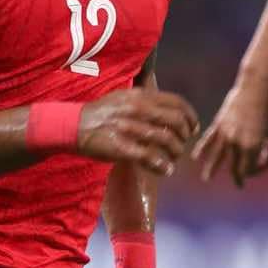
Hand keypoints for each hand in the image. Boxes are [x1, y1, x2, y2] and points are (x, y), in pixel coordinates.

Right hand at [76, 89, 199, 174]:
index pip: (176, 103)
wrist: (73, 125)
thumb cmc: (100, 113)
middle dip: (185, 136)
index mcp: (140, 97)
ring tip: (173, 160)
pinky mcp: (122, 148)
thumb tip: (167, 107)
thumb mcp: (123, 97)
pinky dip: (162, 166)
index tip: (194, 128)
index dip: (191, 117)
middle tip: (183, 145)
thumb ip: (145, 100)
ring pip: (166, 140)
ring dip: (176, 153)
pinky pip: (150, 158)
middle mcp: (138, 110)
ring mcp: (130, 129)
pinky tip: (165, 170)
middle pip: (176, 122)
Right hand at [193, 79, 267, 186]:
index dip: (256, 171)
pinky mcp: (219, 123)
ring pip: (216, 157)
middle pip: (235, 167)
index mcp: (254, 146)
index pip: (251, 168)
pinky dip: (201, 149)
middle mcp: (237, 142)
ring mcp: (226, 133)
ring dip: (211, 170)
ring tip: (206, 180)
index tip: (260, 166)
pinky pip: (208, 139)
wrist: (258, 85)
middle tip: (239, 184)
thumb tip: (263, 161)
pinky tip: (195, 157)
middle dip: (238, 176)